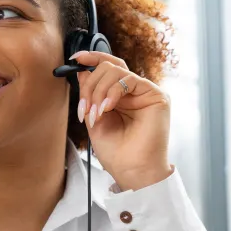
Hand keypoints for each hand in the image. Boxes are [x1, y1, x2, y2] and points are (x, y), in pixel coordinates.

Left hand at [71, 51, 172, 190]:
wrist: (131, 171)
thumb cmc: (116, 152)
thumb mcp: (94, 118)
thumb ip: (90, 94)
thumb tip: (82, 70)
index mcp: (120, 96)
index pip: (107, 67)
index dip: (90, 59)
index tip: (74, 60)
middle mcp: (134, 91)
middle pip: (108, 67)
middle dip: (90, 86)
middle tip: (84, 109)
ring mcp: (146, 92)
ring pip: (116, 70)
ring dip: (98, 92)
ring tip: (95, 115)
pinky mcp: (156, 96)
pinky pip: (129, 79)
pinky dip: (112, 92)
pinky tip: (107, 108)